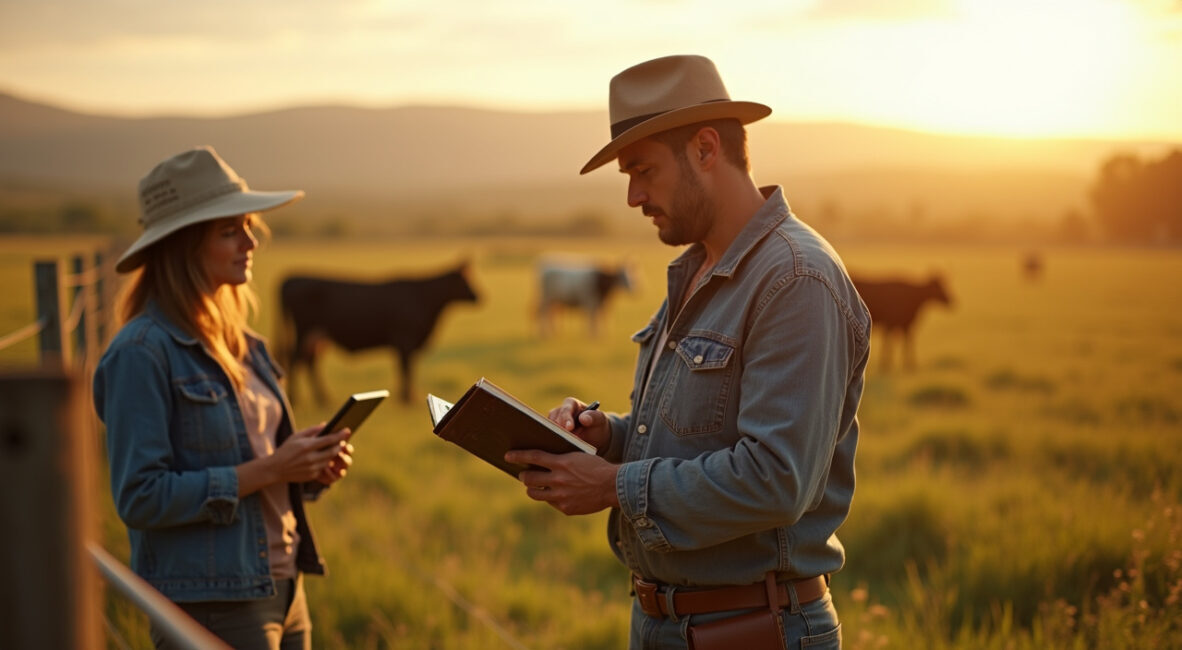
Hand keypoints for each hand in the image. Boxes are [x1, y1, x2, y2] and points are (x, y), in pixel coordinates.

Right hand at [237, 425, 351, 496]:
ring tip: (334, 448)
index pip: (329, 440)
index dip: (340, 435)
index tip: (348, 430)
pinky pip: (324, 468)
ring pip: (330, 460)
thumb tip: (326, 425)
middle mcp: (310, 458)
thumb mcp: (296, 436)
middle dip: (340, 445)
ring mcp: (312, 468)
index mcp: (307, 446)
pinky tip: (324, 457)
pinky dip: (326, 462)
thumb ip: (312, 430)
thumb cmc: (286, 449)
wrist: (275, 469)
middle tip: (343, 441)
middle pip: (333, 451)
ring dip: (334, 454)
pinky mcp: (312, 476)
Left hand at [504, 448, 619, 515]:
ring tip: (533, 486)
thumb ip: (560, 459)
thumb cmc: (597, 467)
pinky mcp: (565, 508)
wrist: (614, 486)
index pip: (533, 456)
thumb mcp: (578, 457)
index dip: (518, 455)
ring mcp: (561, 496)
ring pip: (534, 493)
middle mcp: (558, 479)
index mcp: (562, 462)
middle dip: (523, 475)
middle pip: (529, 478)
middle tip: (523, 473)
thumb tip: (541, 460)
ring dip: (531, 488)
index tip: (507, 455)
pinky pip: (550, 503)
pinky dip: (549, 497)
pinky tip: (554, 494)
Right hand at [548, 397, 610, 451]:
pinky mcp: (551, 433)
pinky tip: (555, 451)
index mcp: (570, 403)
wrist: (594, 435)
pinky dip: (550, 443)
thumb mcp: (599, 419)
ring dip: (552, 437)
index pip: (566, 410)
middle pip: (554, 420)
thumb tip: (583, 418)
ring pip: (548, 429)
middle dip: (558, 430)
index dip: (566, 419)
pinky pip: (548, 438)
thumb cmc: (597, 424)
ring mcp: (553, 423)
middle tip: (561, 439)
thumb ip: (593, 417)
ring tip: (557, 446)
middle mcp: (559, 411)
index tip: (569, 428)